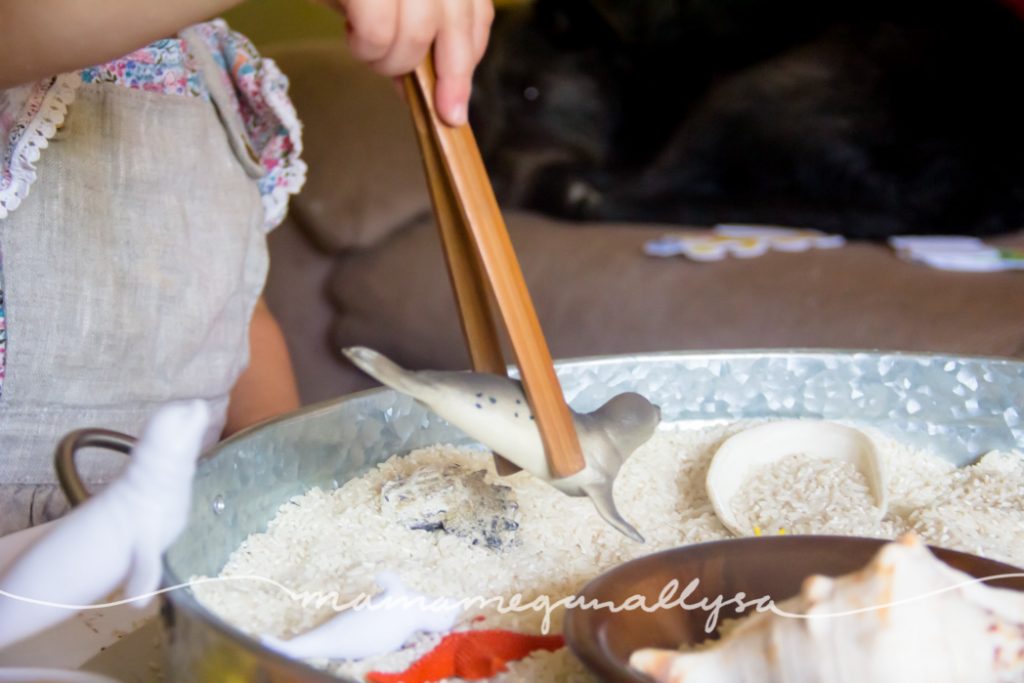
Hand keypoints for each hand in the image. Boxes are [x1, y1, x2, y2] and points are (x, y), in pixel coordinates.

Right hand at [333, 0, 493, 125]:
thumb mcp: (385, 1)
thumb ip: (416, 32)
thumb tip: (435, 88)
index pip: (475, 8)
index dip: (472, 52)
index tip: (459, 96)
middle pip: (456, 20)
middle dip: (451, 74)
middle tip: (442, 110)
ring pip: (419, 32)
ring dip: (393, 61)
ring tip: (368, 51)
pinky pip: (379, 31)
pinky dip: (367, 48)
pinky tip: (351, 36)